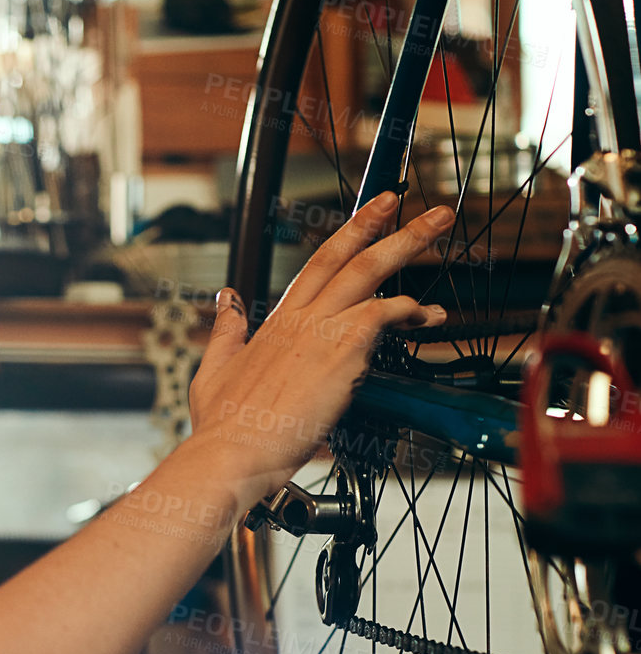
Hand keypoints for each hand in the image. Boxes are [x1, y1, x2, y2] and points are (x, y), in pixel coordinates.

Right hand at [186, 193, 453, 509]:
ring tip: (440, 228)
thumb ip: (226, 330)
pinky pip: (385, 313)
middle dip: (382, 222)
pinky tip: (430, 315)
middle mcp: (299, 318)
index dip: (346, 235)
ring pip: (371, 272)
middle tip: (410, 201)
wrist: (231, 452)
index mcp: (275, 321)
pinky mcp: (340, 351)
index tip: (371, 212)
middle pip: (346, 256)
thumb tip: (225, 300)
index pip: (317, 265)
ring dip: (408, 246)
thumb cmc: (223, 424)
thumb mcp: (213, 368)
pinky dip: (411, 309)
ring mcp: (320, 331)